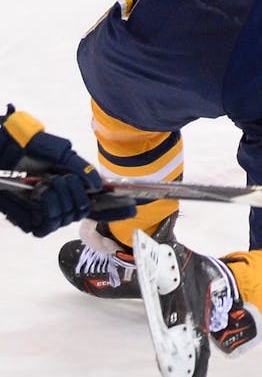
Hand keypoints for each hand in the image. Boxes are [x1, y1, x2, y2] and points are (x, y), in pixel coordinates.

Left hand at [0, 105, 134, 236]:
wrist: (6, 151)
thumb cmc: (31, 150)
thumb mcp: (61, 155)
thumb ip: (81, 168)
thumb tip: (98, 184)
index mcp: (72, 188)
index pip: (97, 204)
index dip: (115, 209)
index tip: (132, 208)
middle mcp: (61, 202)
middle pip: (82, 211)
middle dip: (76, 195)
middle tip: (63, 180)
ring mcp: (45, 212)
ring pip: (66, 218)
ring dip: (59, 199)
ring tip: (48, 183)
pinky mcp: (29, 221)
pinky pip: (46, 226)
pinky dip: (47, 209)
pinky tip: (41, 195)